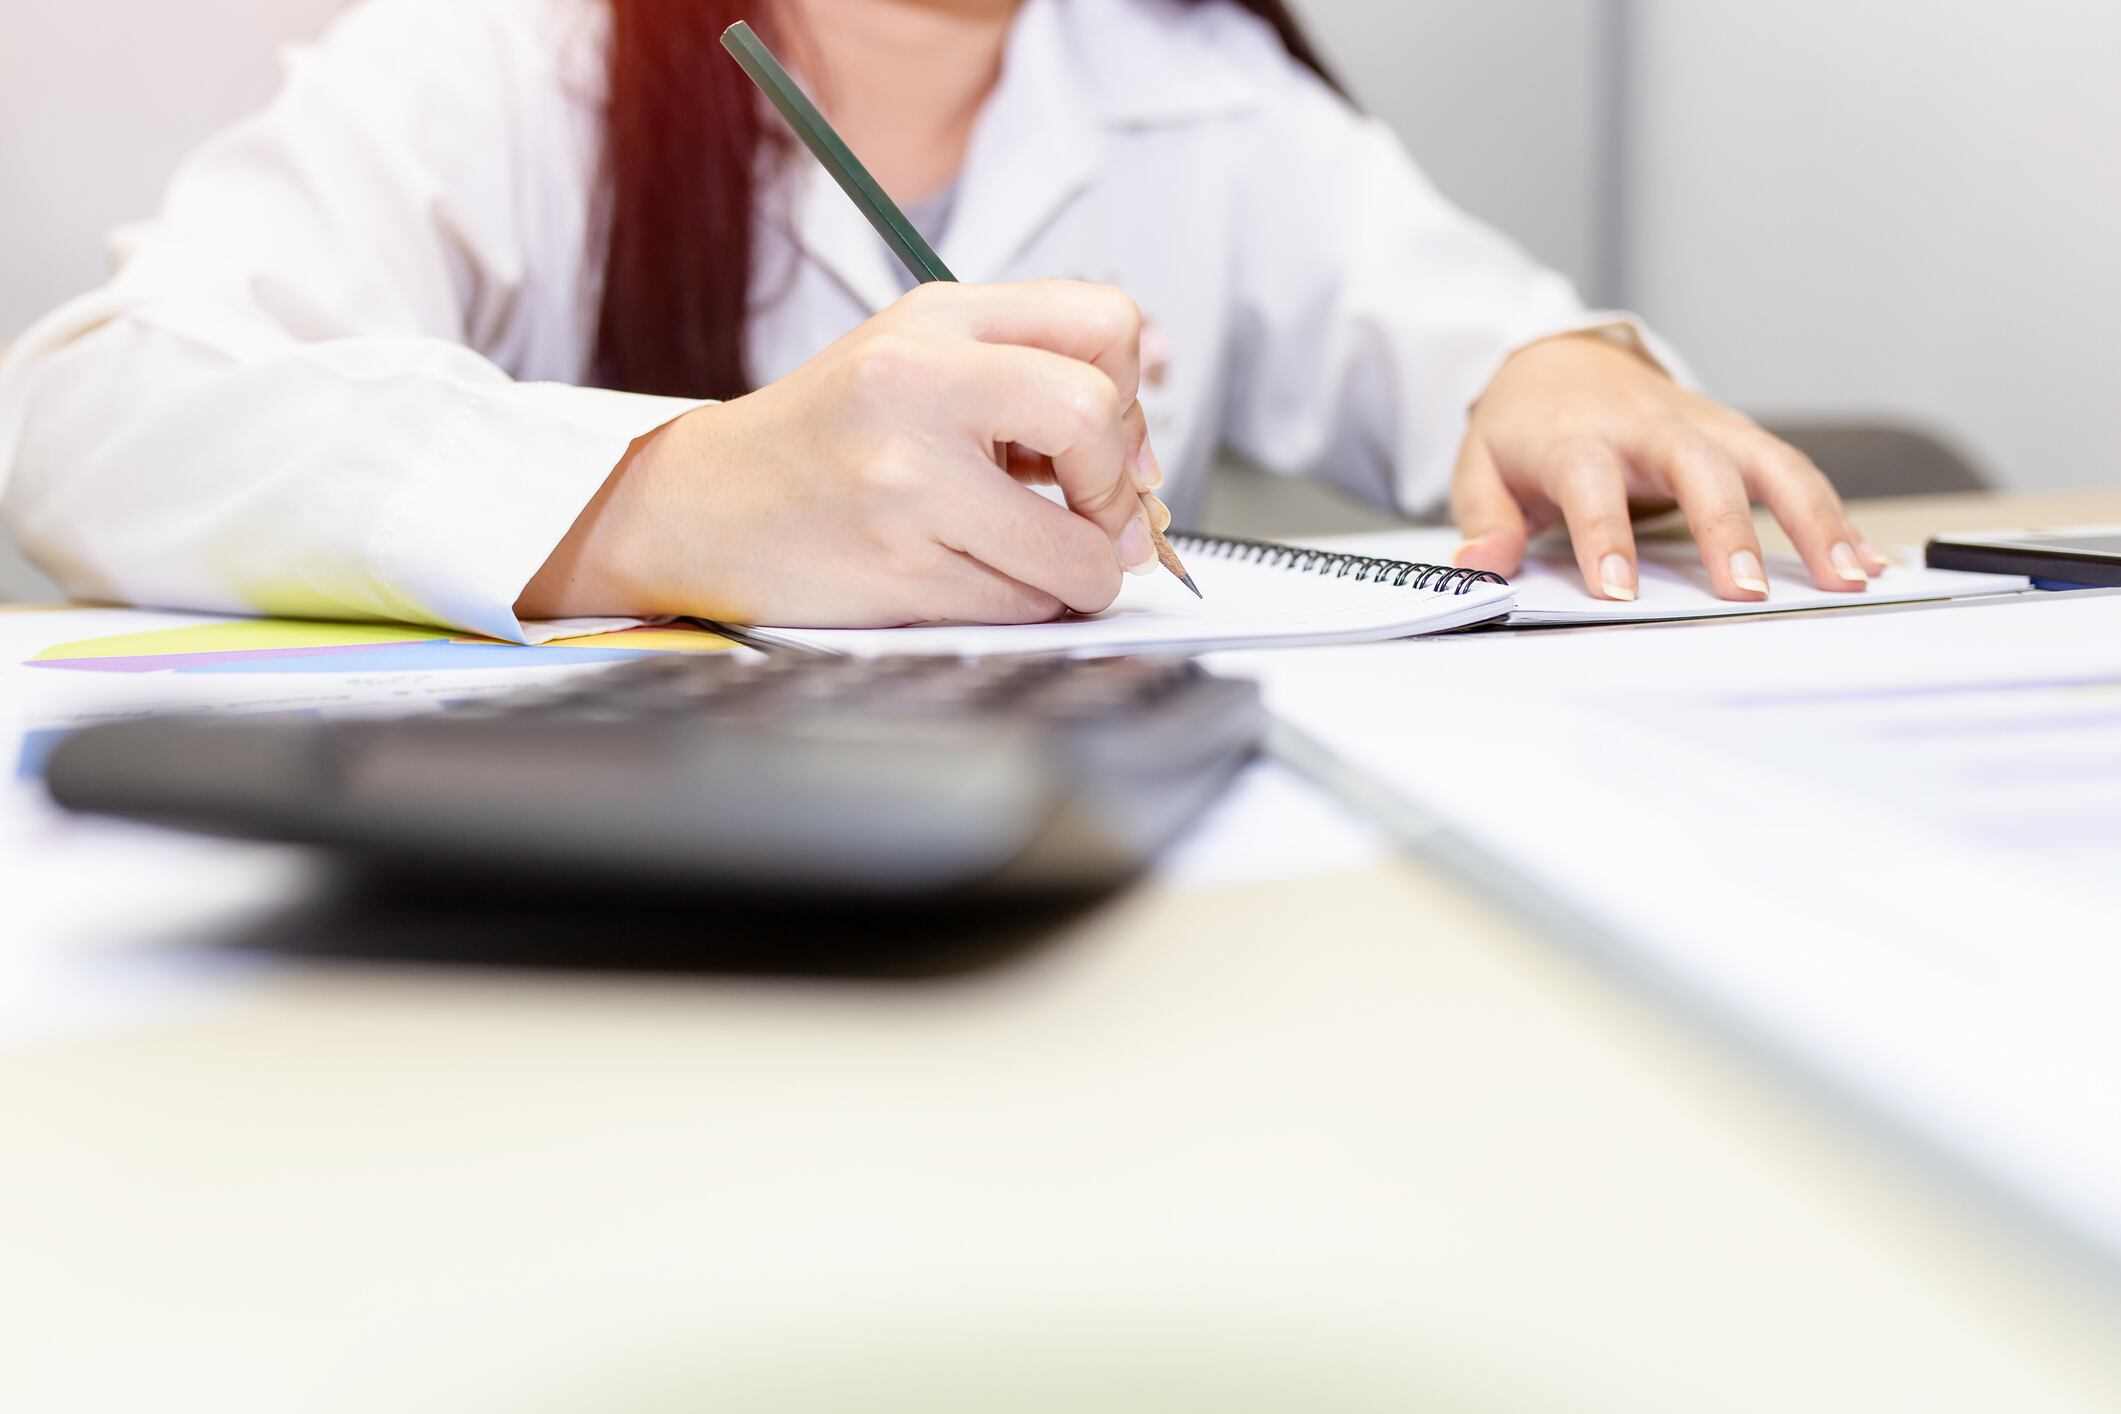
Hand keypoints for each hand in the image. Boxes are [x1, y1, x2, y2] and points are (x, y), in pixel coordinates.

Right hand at [519, 280, 1167, 624]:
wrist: (699, 505)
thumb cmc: (824, 437)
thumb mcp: (917, 358)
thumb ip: (1029, 374)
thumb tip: (1147, 461)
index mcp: (936, 319)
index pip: (1104, 326)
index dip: (1131, 397)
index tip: (1109, 444)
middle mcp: (917, 384)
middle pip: (1097, 418)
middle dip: (1119, 489)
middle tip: (1096, 515)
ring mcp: (904, 479)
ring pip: (1076, 546)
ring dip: (1082, 571)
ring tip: (1037, 558)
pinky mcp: (896, 567)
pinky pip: (1022, 603)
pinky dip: (1026, 603)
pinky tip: (982, 577)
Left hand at [1450, 333, 1887, 600]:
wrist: (1559, 358)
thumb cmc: (1525, 426)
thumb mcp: (1482, 468)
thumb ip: (1486, 519)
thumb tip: (1482, 566)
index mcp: (1577, 436)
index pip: (1590, 484)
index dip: (1603, 536)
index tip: (1618, 592)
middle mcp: (1648, 425)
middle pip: (1697, 465)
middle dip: (1726, 527)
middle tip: (1747, 591)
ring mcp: (1701, 424)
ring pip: (1767, 460)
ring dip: (1812, 518)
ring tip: (1847, 578)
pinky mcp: (1735, 434)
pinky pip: (1792, 469)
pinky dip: (1832, 512)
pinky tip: (1864, 559)